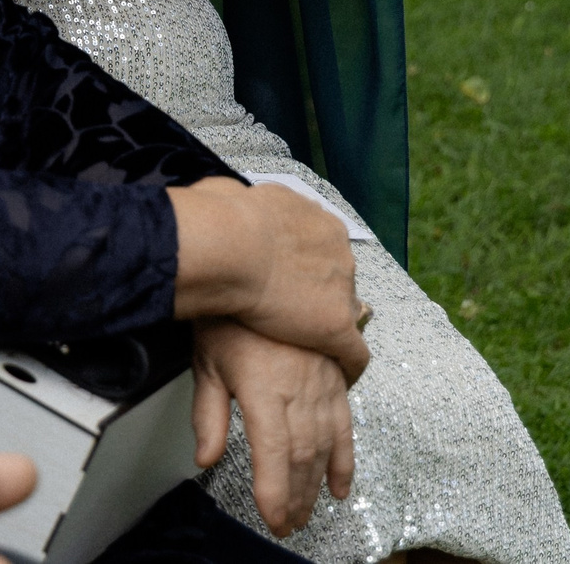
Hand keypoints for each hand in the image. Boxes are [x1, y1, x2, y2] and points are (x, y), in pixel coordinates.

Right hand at [168, 175, 367, 381]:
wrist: (230, 243)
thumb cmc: (224, 220)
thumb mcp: (232, 195)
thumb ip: (237, 199)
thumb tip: (217, 193)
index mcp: (318, 223)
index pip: (325, 249)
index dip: (307, 268)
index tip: (292, 278)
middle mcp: (337, 253)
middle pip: (338, 280)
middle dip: (319, 294)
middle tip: (295, 309)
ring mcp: (340, 290)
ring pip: (345, 313)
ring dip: (328, 326)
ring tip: (313, 343)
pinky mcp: (335, 327)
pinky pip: (353, 353)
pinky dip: (347, 366)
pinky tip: (339, 375)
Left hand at [191, 318, 353, 536]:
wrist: (259, 266)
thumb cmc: (228, 314)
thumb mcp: (206, 361)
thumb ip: (208, 414)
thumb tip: (206, 457)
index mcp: (265, 390)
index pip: (273, 454)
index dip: (275, 492)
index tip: (273, 520)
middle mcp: (299, 390)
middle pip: (302, 457)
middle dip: (296, 498)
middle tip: (288, 524)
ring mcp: (321, 383)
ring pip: (325, 446)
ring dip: (316, 485)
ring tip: (308, 512)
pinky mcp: (334, 376)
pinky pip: (345, 424)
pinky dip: (345, 458)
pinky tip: (340, 485)